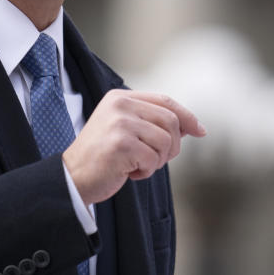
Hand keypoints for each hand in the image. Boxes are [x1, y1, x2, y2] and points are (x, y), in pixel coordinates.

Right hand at [62, 90, 205, 204]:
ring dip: (158, 160)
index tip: (200, 130)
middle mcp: (120, 106)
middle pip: (171, 121)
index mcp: (121, 98)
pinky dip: (146, 171)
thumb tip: (193, 126)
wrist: (73, 176)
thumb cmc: (101, 156)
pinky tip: (129, 172)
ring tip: (138, 165)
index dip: (186, 116)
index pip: (165, 101)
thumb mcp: (124, 128)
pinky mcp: (121, 144)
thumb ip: (151, 121)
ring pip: (166, 141)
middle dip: (172, 145)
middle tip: (157, 159)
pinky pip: (153, 159)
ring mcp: (120, 124)